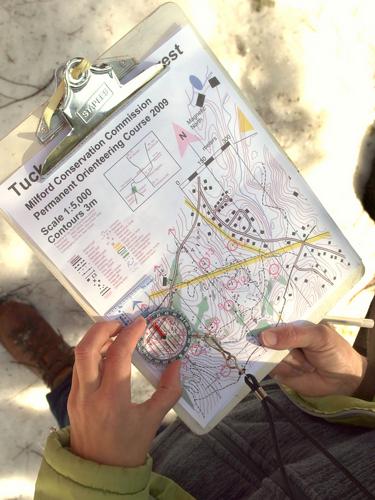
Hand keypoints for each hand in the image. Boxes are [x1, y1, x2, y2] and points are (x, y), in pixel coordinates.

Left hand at [67, 317, 181, 466]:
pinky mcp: (72, 398)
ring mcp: (77, 396)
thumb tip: (177, 364)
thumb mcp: (153, 422)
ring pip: (79, 355)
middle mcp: (89, 394)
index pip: (118, 355)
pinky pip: (79, 366)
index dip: (130, 334)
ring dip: (96, 338)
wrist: (98, 475)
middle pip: (86, 348)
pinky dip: (92, 352)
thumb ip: (168, 391)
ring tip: (116, 333)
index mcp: (112, 400)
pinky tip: (107, 353)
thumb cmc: (128, 449)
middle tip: (122, 322)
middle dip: (103, 328)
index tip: (141, 322)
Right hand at [260, 322, 366, 396]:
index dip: (258, 316)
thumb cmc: (334, 350)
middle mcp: (281, 336)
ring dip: (285, 360)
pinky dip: (284, 370)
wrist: (344, 380)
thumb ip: (293, 335)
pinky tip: (299, 371)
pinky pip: (270, 368)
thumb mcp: (318, 336)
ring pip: (266, 353)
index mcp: (290, 322)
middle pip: (262, 335)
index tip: (246, 316)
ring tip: (306, 363)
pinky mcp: (278, 370)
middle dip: (265, 340)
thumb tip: (264, 337)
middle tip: (285, 345)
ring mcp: (278, 353)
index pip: (269, 314)